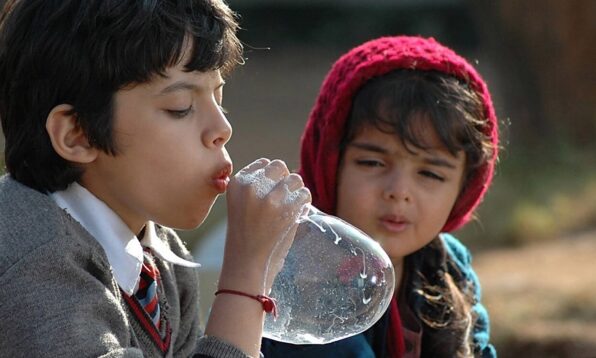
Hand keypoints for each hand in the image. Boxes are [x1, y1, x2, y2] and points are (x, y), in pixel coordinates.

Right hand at [221, 158, 310, 292]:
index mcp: (236, 184)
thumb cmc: (245, 240)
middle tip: (284, 199)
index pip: (262, 164)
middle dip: (285, 180)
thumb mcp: (240, 207)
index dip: (272, 178)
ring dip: (297, 192)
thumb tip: (284, 175)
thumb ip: (256, 189)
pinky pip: (305, 194)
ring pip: (295, 178)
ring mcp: (269, 197)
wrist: (246, 267)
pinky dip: (305, 204)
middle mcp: (251, 187)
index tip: (271, 193)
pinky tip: (298, 214)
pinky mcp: (286, 210)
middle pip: (279, 166)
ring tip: (292, 207)